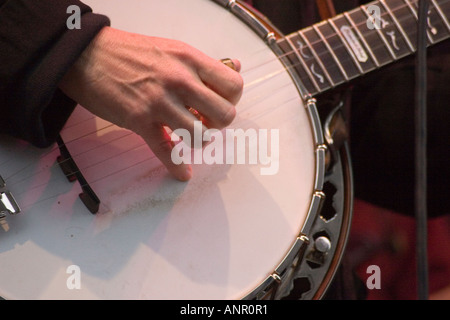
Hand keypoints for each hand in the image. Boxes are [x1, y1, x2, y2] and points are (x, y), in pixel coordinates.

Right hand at [59, 27, 242, 180]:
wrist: (86, 54)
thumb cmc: (130, 52)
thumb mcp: (173, 48)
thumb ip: (203, 63)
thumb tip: (234, 66)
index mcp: (190, 59)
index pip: (233, 86)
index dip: (231, 100)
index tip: (218, 103)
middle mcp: (179, 80)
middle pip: (224, 115)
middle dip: (218, 124)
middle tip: (205, 120)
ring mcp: (159, 102)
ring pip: (200, 136)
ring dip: (200, 141)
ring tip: (191, 135)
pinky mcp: (140, 121)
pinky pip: (166, 151)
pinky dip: (177, 167)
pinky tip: (182, 173)